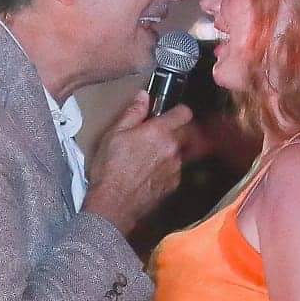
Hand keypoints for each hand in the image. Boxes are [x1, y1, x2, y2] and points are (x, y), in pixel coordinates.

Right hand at [84, 92, 190, 235]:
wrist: (114, 204)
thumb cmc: (111, 169)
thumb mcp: (114, 134)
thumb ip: (133, 113)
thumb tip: (143, 96)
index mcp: (159, 131)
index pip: (184, 113)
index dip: (179, 111)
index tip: (172, 113)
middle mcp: (173, 148)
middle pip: (189, 132)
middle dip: (179, 130)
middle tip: (161, 134)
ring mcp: (176, 167)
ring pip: (183, 152)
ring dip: (174, 150)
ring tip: (154, 156)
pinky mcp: (174, 184)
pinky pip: (178, 170)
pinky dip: (170, 168)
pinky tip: (153, 172)